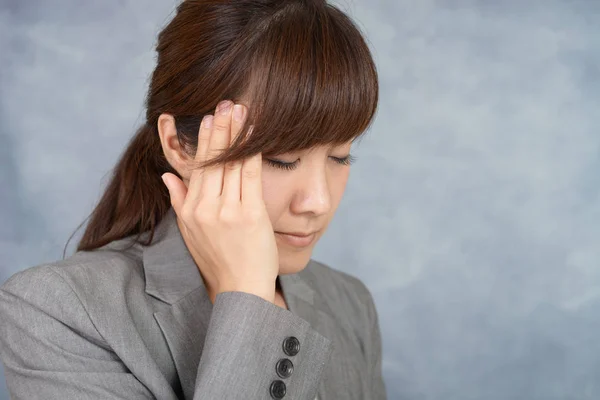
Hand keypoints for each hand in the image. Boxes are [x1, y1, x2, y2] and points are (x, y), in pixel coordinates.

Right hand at [161, 100, 278, 303]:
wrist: (241, 288)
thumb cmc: (217, 261)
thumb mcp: (190, 233)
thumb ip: (178, 201)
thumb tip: (167, 176)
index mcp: (191, 210)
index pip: (198, 167)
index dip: (205, 140)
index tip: (210, 117)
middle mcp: (207, 208)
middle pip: (215, 160)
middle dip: (221, 129)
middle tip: (227, 103)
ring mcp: (229, 211)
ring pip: (233, 164)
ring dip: (238, 134)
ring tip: (242, 111)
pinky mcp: (252, 215)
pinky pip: (252, 176)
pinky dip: (254, 152)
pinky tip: (257, 135)